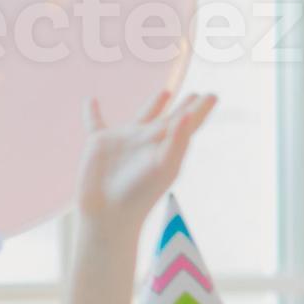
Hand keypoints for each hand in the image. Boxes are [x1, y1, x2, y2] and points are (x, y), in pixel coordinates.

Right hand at [77, 90, 216, 238]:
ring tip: (166, 92)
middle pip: (170, 118)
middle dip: (184, 107)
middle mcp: (148, 141)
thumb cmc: (140, 192)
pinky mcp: (100, 143)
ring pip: (142, 116)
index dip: (200, 110)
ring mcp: (125, 141)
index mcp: (166, 146)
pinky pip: (95, 122)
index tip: (213, 95)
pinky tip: (90, 100)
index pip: (187, 123)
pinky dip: (91, 112)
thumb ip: (178, 139)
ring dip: (153, 105)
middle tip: (197, 94)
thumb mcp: (164, 166)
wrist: (109, 212)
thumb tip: (188, 114)